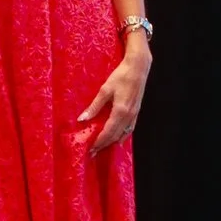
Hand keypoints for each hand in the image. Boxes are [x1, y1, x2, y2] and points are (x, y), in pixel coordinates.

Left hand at [77, 37, 150, 152]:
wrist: (138, 68)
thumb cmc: (121, 76)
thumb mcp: (105, 90)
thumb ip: (94, 106)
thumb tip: (82, 119)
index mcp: (120, 111)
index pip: (108, 132)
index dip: (99, 142)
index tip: (90, 149)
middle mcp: (128, 116)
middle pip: (115, 136)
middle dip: (104, 145)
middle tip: (93, 152)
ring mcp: (134, 114)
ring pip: (123, 134)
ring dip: (113, 142)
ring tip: (103, 147)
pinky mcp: (137, 111)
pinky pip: (130, 128)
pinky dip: (123, 136)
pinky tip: (119, 140)